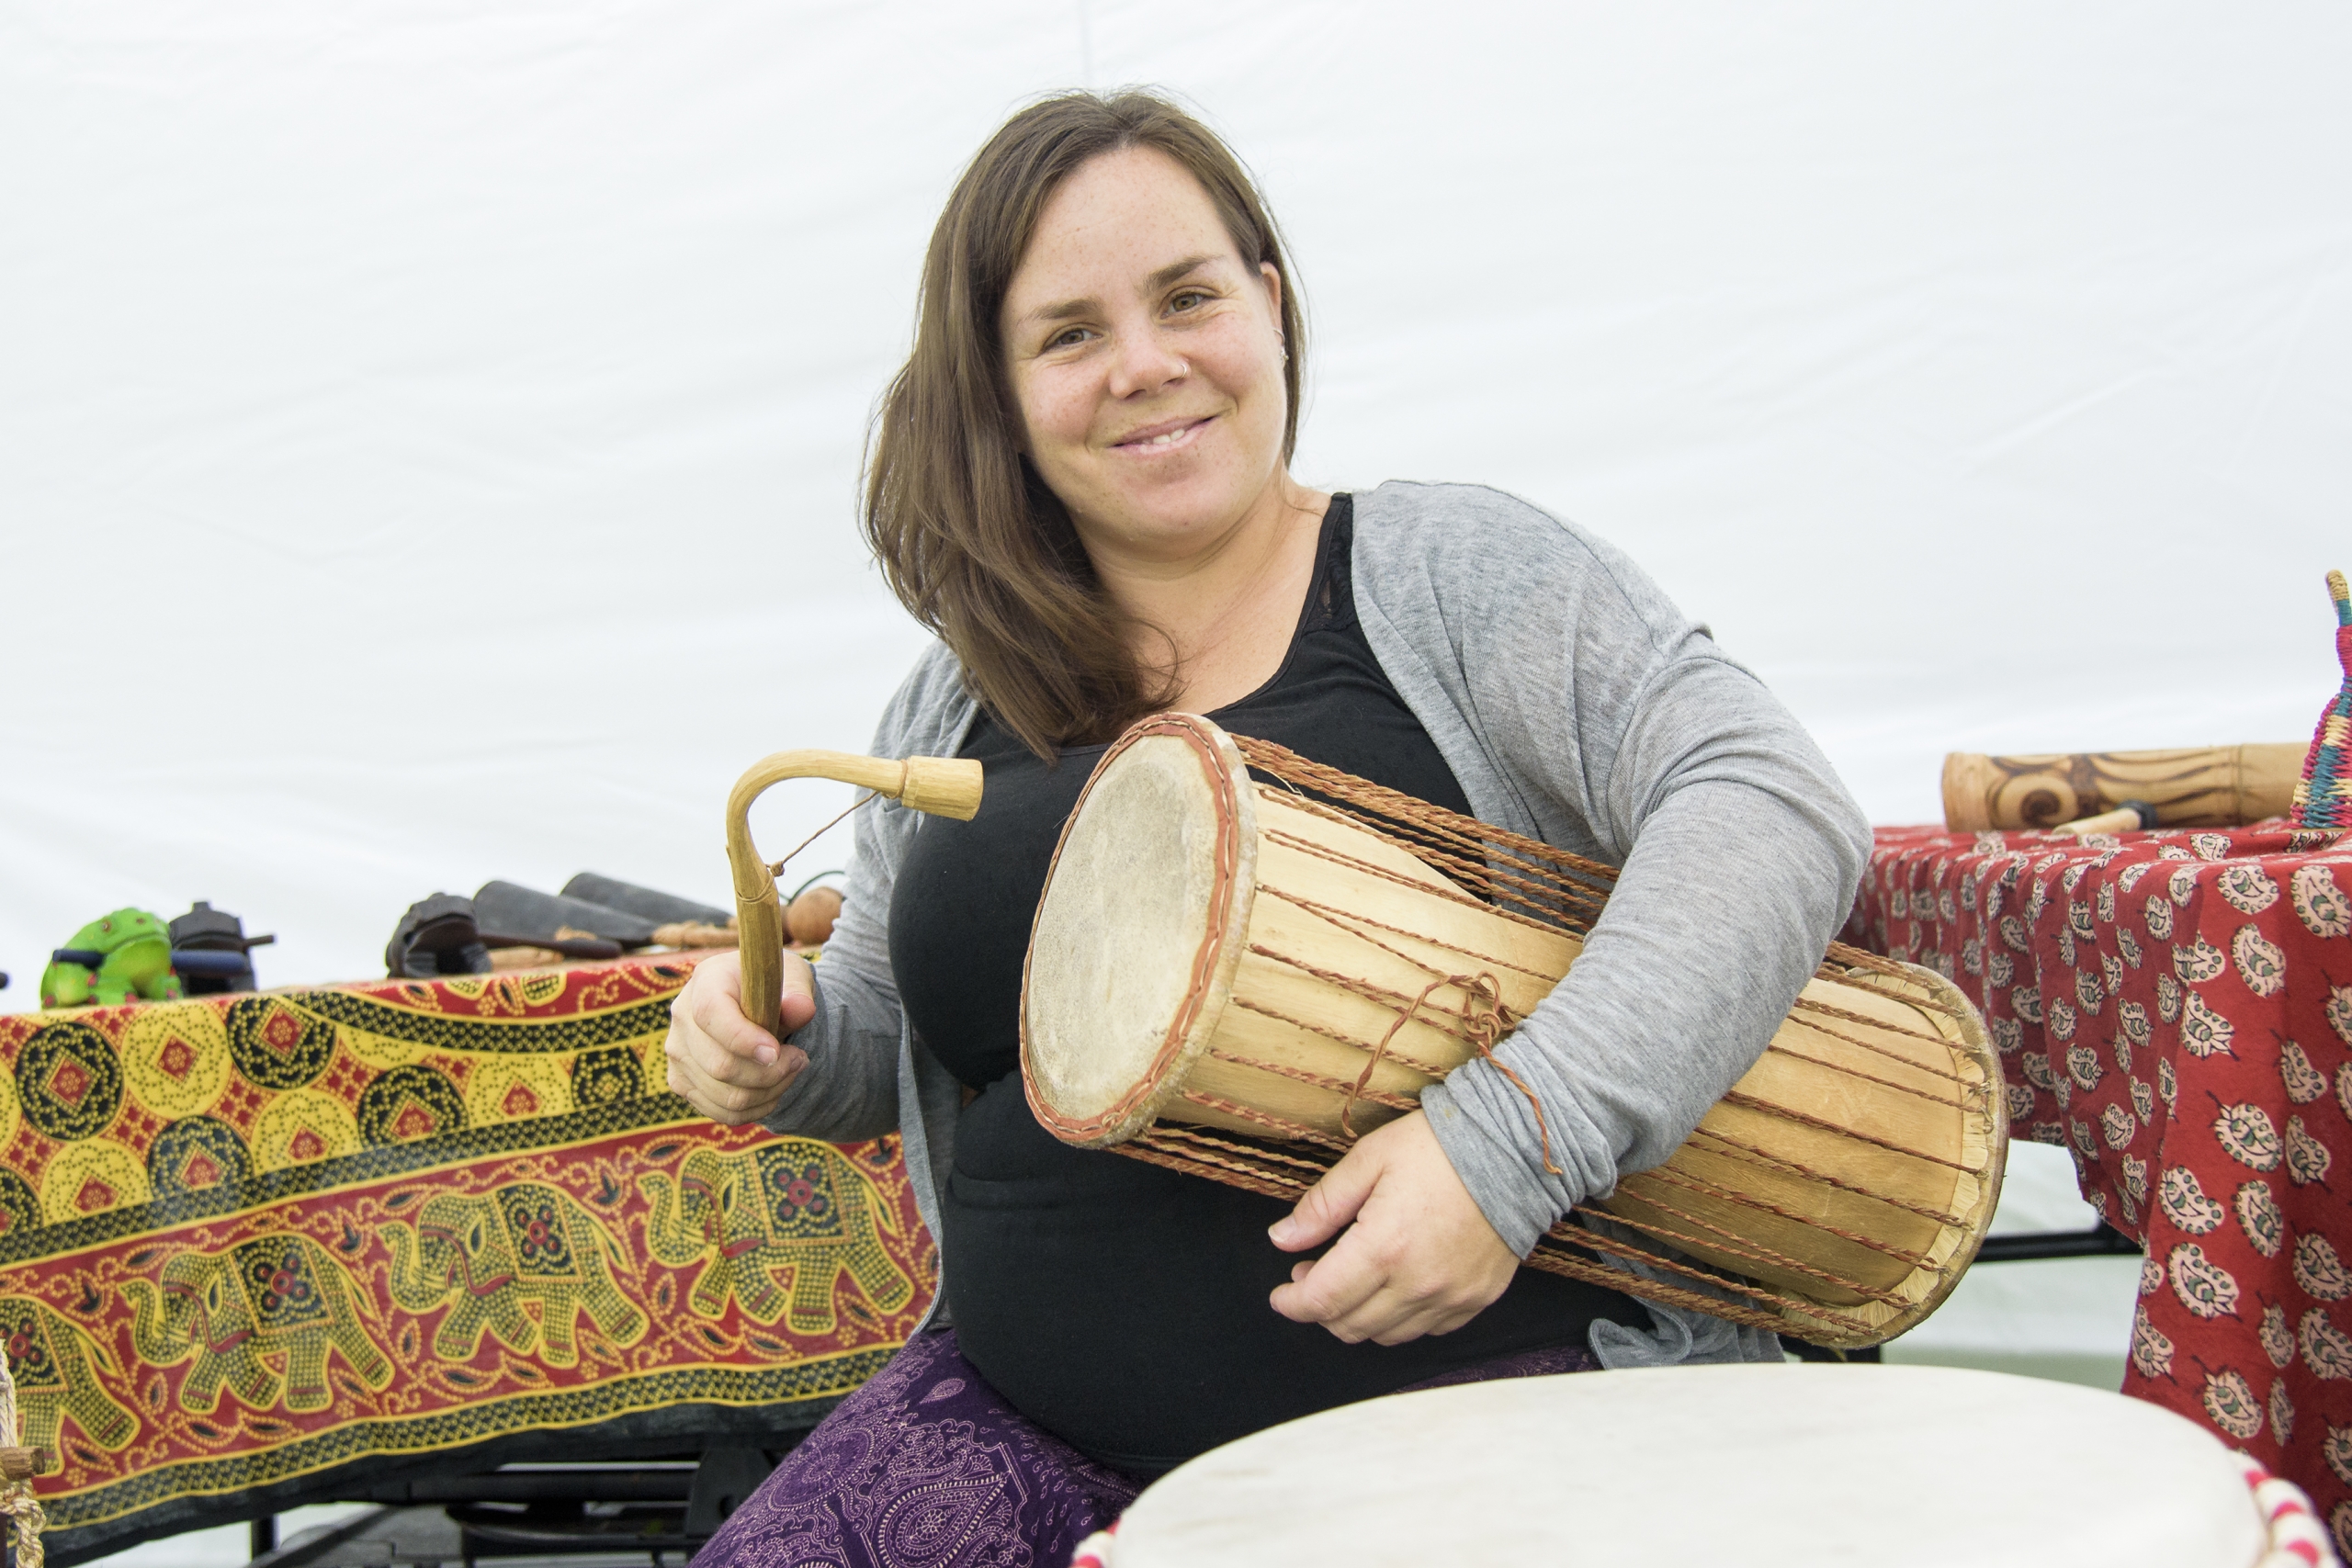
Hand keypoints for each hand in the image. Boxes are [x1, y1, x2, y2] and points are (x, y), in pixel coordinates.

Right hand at [663, 949, 815, 1125]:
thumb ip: (798, 991)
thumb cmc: (771, 986)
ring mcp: (678, 1054)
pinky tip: (774, 1087)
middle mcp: (682, 1017)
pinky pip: (722, 1111)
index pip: (711, 1015)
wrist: (751, 1001)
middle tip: (800, 1058)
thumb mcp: (792, 976)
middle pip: (720, 1065)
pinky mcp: (682, 1081)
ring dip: (769, 1091)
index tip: (776, 1052)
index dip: (743, 1040)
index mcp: (706, 980)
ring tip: (791, 1069)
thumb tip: (801, 1009)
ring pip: (725, 1095)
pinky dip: (756, 1107)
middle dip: (770, 1071)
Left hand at [1266, 1110, 1518, 1344]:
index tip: (1280, 1294)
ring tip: (1351, 1278)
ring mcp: (1450, 1298)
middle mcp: (1416, 1284)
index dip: (1292, 1303)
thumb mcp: (1369, 1159)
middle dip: (1319, 1307)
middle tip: (1312, 1273)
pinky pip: (1425, 1330)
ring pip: (1385, 1335)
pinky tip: (1393, 1286)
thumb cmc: (1438, 1147)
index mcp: (1384, 1247)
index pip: (1322, 1300)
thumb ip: (1322, 1205)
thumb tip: (1282, 1238)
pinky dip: (1399, 1318)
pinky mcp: (1475, 1300)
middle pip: (1349, 1325)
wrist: (1515, 1150)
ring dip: (1357, 1316)